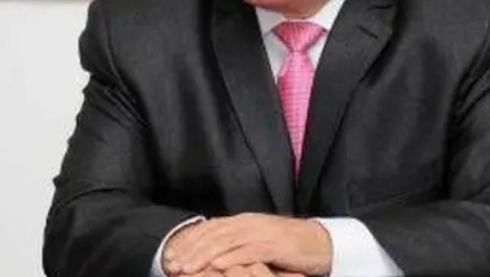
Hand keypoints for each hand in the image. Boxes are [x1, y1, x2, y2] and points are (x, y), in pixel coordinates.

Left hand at [162, 213, 331, 275]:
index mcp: (242, 221)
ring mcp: (262, 233)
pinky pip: (250, 251)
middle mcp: (248, 223)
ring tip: (187, 268)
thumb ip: (236, 245)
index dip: (188, 242)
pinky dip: (232, 258)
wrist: (320, 243)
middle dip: (190, 251)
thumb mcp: (257, 242)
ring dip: (204, 256)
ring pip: (226, 242)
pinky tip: (218, 267)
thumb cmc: (287, 247)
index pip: (209, 229)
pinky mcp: (275, 245)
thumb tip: (211, 256)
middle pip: (213, 235)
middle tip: (172, 265)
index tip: (170, 256)